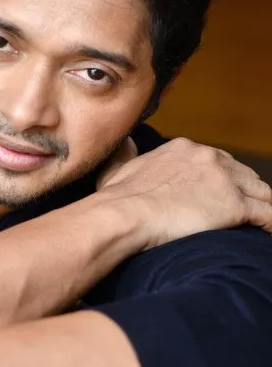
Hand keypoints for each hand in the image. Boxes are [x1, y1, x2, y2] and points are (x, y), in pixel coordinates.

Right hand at [96, 137, 271, 248]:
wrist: (125, 213)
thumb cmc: (118, 196)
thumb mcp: (119, 166)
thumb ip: (127, 153)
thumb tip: (126, 142)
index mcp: (184, 148)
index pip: (216, 161)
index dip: (220, 179)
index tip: (217, 193)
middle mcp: (208, 157)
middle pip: (242, 173)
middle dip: (243, 190)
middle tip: (239, 209)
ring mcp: (224, 180)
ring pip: (261, 192)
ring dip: (260, 206)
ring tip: (259, 222)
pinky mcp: (235, 205)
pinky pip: (268, 214)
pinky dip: (271, 223)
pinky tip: (267, 232)